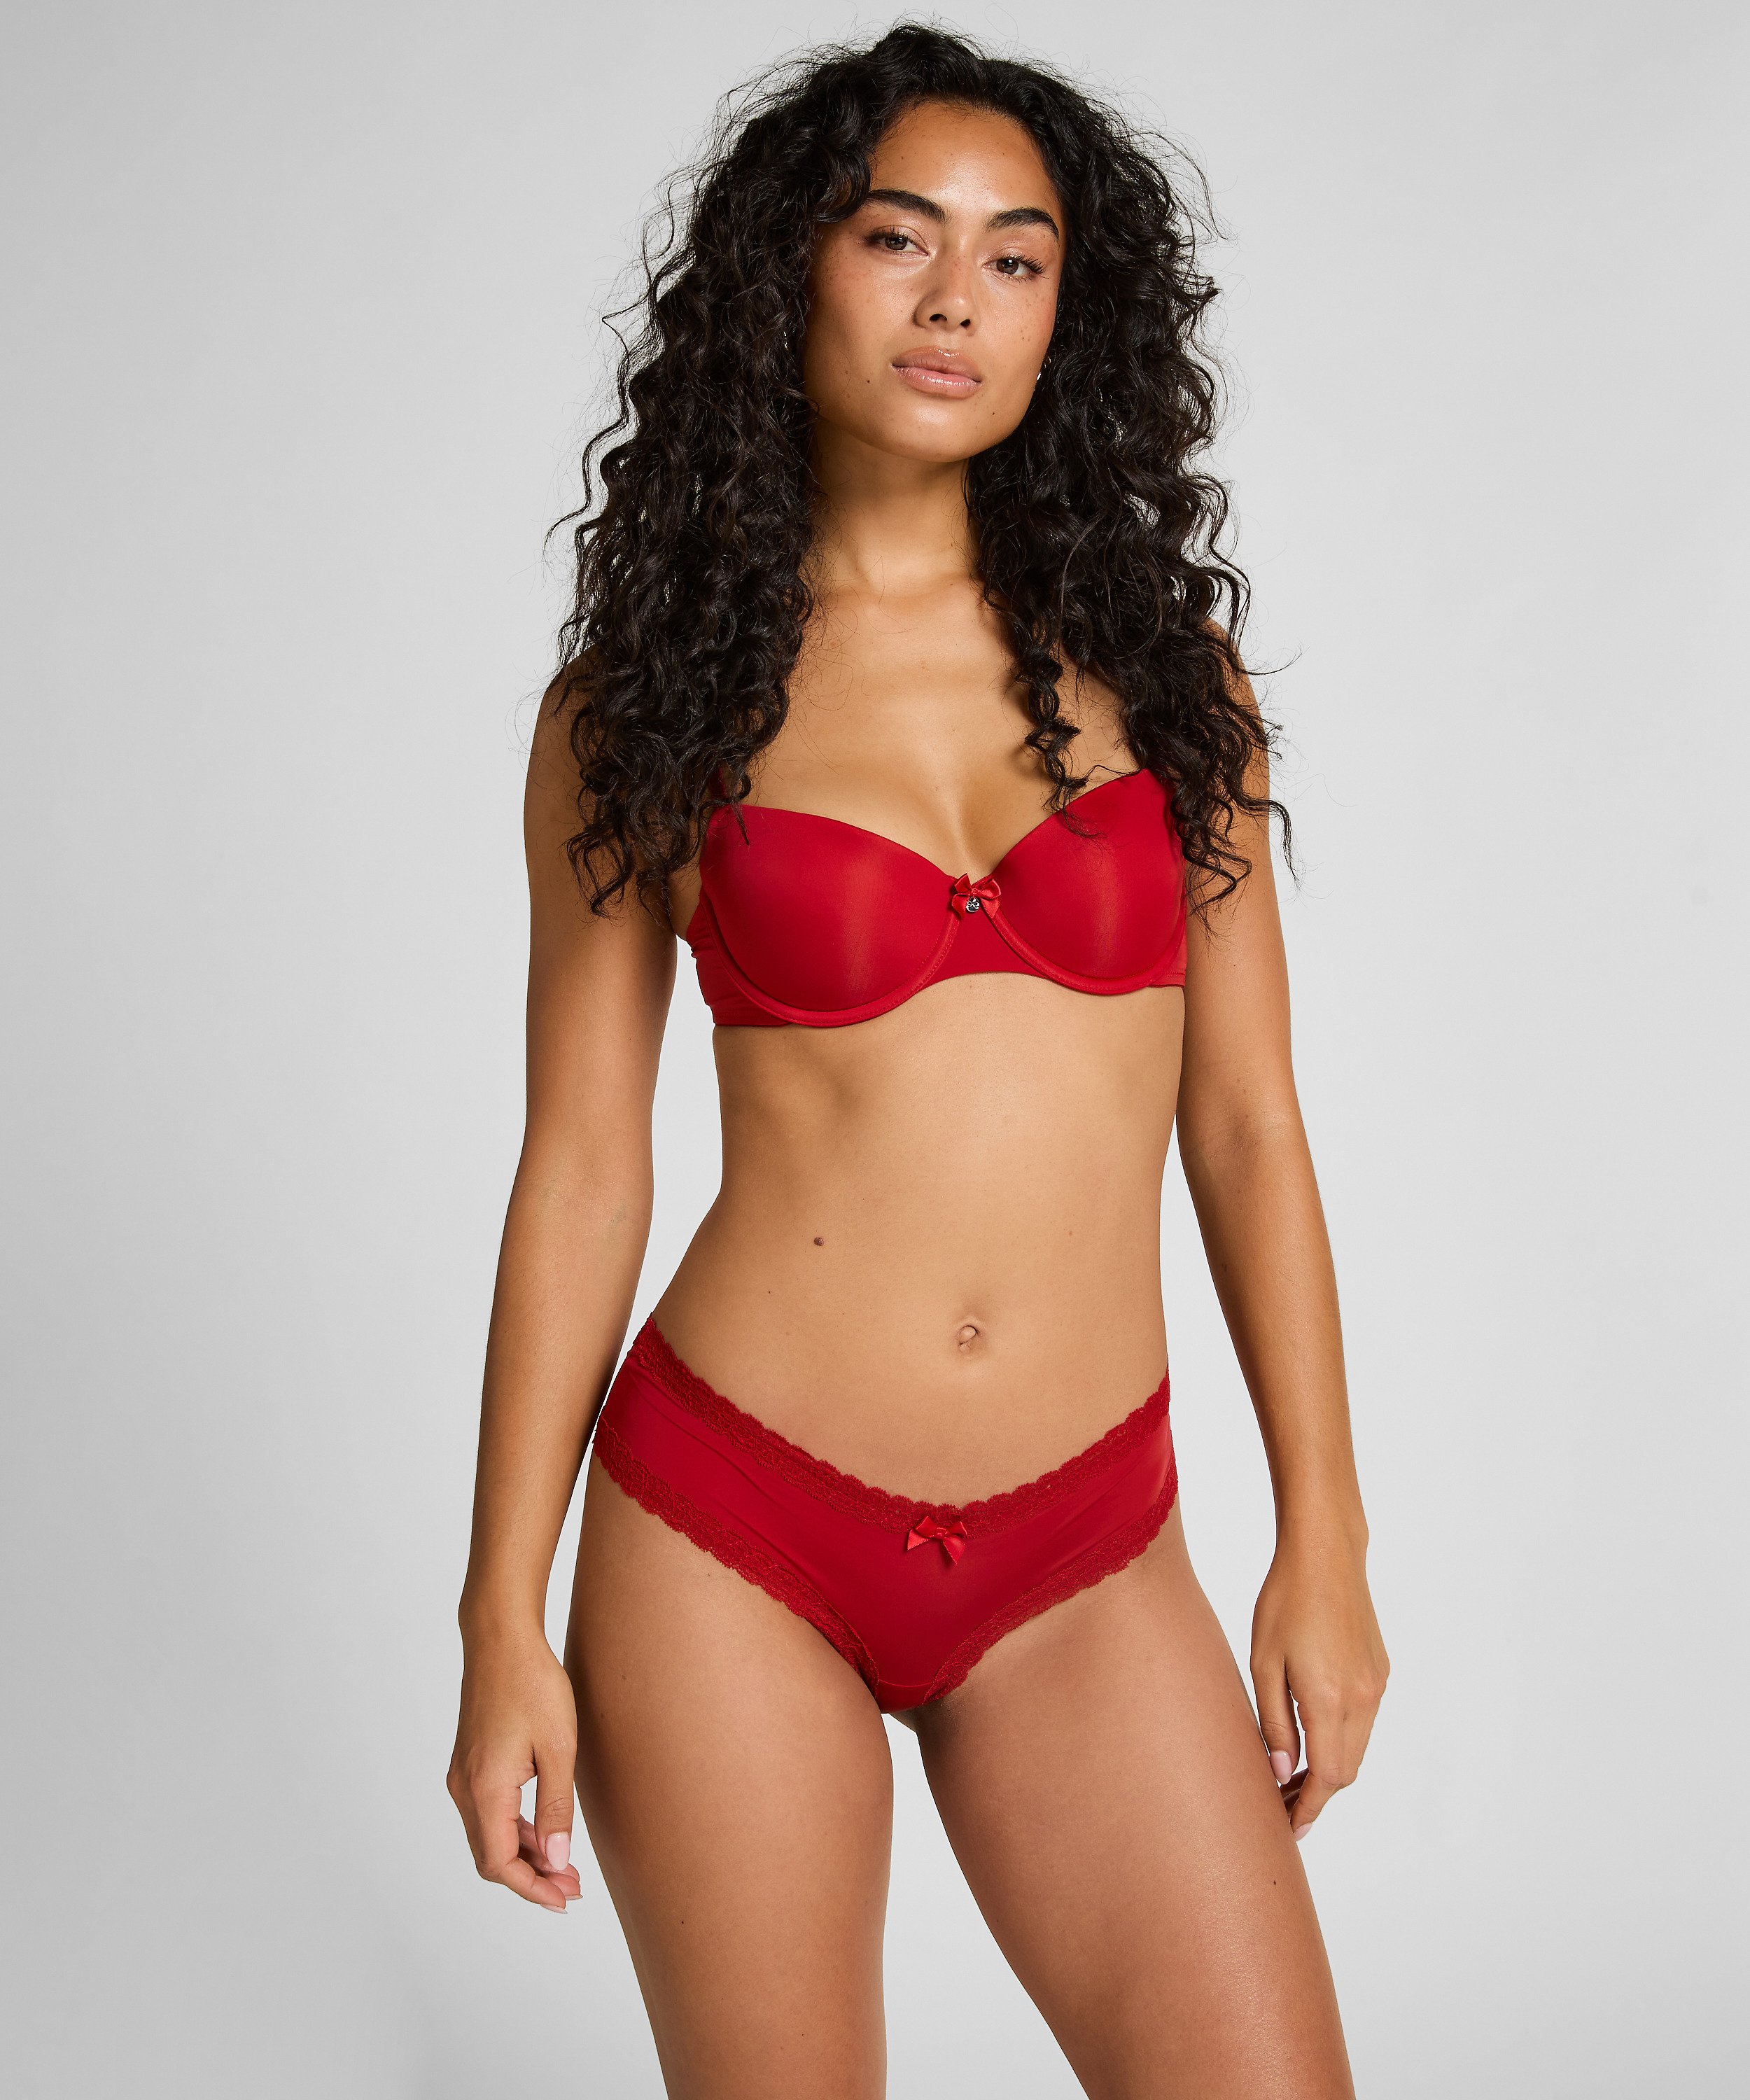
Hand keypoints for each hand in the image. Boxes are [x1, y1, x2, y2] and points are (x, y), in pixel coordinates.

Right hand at [447, 1623, 582, 1911]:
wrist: (501, 1638)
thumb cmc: (533, 1685)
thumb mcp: (558, 1749)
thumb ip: (556, 1808)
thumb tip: (557, 1861)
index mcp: (485, 1790)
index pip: (500, 1864)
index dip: (532, 1888)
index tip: (564, 1900)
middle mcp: (465, 1789)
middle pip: (491, 1856)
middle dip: (531, 1877)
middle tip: (573, 1886)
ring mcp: (464, 1775)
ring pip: (489, 1835)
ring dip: (525, 1854)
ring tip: (566, 1865)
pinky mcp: (470, 1763)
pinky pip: (488, 1812)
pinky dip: (515, 1829)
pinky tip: (546, 1829)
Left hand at [1250, 1526, 1387, 1840]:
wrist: (1326, 1553)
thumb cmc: (1285, 1601)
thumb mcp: (1264, 1663)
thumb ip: (1275, 1723)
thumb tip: (1283, 1773)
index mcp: (1330, 1700)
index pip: (1327, 1779)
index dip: (1308, 1809)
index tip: (1288, 1830)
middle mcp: (1362, 1699)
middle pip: (1346, 1770)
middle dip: (1316, 1795)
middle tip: (1280, 1805)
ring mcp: (1376, 1684)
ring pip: (1357, 1747)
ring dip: (1330, 1767)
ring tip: (1292, 1774)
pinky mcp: (1380, 1670)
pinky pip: (1364, 1720)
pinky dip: (1342, 1738)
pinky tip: (1314, 1732)